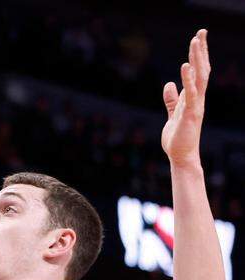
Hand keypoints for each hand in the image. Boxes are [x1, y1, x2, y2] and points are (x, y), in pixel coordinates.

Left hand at [161, 29, 209, 166]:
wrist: (181, 156)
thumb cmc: (177, 137)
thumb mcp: (172, 114)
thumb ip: (171, 100)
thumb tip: (169, 84)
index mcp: (193, 98)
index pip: (198, 72)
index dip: (198, 56)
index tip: (198, 39)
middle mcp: (197, 99)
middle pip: (202, 70)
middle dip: (201, 51)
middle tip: (201, 32)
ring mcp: (195, 105)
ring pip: (199, 77)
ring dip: (197, 59)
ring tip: (195, 41)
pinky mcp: (190, 114)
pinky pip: (190, 94)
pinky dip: (188, 79)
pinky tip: (185, 66)